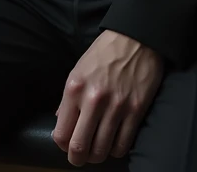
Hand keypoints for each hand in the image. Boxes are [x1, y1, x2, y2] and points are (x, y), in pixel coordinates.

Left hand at [52, 29, 164, 165]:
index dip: (63, 147)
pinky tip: (114, 142)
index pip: (61, 134)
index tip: (67, 146)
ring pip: (102, 150)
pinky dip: (116, 150)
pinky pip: (123, 145)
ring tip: (98, 150)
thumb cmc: (104, 53)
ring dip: (98, 156)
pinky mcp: (136, 110)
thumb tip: (60, 122)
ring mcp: (116, 107)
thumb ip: (68, 98)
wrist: (136, 37)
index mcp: (75, 88)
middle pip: (79, 148)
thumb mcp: (78, 69)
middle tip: (81, 158)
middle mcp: (93, 99)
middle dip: (78, 159)